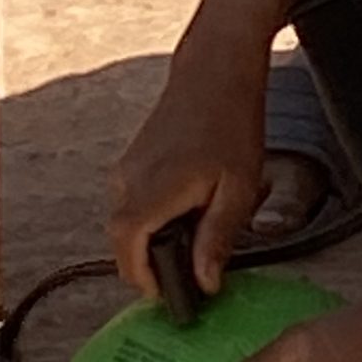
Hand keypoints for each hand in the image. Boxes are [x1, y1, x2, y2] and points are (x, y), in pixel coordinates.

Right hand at [109, 47, 268, 298]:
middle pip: (124, 238)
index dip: (142, 278)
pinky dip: (152, 216)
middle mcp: (130, 177)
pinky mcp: (133, 156)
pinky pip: (133, 199)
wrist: (216, 67)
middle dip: (149, 263)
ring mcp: (128, 164)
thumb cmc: (230, 123)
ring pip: (128, 219)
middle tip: (188, 272)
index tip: (169, 294)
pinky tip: (188, 208)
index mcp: (153, 188)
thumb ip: (217, 237)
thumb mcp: (238, 188)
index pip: (127, 246)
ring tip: (195, 235)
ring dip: (152, 238)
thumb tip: (204, 283)